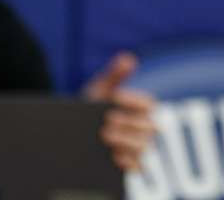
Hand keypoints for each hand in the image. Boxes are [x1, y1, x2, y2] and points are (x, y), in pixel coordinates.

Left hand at [81, 51, 156, 173]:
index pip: (148, 104)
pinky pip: (137, 165)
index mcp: (141, 109)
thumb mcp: (100, 90)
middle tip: (108, 120)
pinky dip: (127, 161)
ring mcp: (139, 147)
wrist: (74, 134)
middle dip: (128, 123)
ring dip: (125, 141)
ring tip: (105, 135)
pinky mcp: (131, 164)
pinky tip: (113, 155)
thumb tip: (128, 58)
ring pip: (143, 146)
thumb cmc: (92, 109)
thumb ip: (114, 75)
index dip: (133, 100)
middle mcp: (144, 128)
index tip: (115, 97)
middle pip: (147, 126)